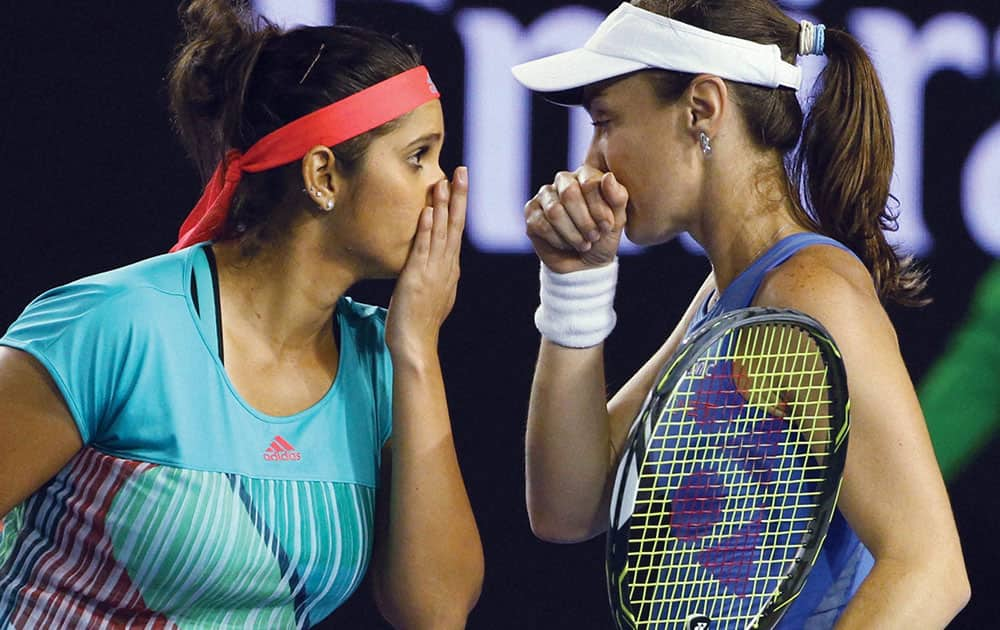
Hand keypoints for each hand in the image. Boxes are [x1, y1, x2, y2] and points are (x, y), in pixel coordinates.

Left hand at [385, 166, 466, 357]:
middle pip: (456, 225)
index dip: (459, 206)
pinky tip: (429, 211)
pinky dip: (427, 229)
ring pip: (442, 232)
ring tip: (445, 180)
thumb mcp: (432, 295)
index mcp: (449, 269)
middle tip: (462, 171)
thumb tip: (436, 267)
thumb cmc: (419, 324)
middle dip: (459, 197)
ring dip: (444, 205)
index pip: (456, 231)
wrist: (415, 346)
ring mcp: (433, 272)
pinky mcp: (417, 278)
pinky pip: (423, 248)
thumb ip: (435, 277)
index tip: (458, 184)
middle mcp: (446, 267)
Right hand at [524, 165, 628, 273]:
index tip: (607, 227)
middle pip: (569, 193)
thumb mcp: (617, 220)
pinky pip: (541, 225)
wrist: (586, 263)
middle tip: (594, 237)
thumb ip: (617, 197)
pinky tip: (566, 244)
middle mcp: (563, 180)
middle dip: (584, 222)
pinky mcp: (531, 212)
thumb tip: (608, 177)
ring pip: (554, 211)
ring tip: (583, 243)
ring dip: (572, 233)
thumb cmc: (603, 237)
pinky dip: (558, 240)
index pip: (589, 183)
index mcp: (586, 175)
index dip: (598, 208)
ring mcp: (544, 195)